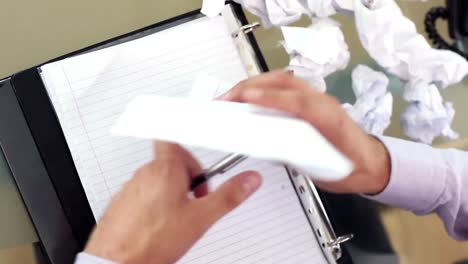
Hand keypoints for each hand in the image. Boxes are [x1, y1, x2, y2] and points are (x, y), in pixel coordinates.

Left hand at [84, 142, 261, 263]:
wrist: (117, 261)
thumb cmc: (152, 241)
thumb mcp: (201, 218)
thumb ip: (228, 196)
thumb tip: (249, 180)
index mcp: (165, 169)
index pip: (175, 138)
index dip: (190, 149)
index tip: (200, 165)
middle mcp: (145, 173)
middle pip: (171, 163)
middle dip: (188, 180)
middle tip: (195, 201)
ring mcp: (130, 188)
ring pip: (158, 180)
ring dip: (172, 193)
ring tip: (178, 218)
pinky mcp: (121, 203)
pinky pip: (143, 194)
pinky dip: (155, 204)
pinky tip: (160, 225)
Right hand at [222, 71, 389, 194]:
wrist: (371, 163)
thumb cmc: (351, 169)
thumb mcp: (323, 171)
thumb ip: (294, 157)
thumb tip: (263, 146)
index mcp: (331, 120)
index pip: (300, 102)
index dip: (273, 98)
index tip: (248, 98)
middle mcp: (324, 103)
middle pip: (285, 82)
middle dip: (252, 85)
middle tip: (226, 99)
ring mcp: (317, 98)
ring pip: (283, 79)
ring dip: (254, 83)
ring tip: (231, 97)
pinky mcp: (311, 99)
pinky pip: (284, 87)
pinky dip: (263, 88)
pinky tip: (247, 97)